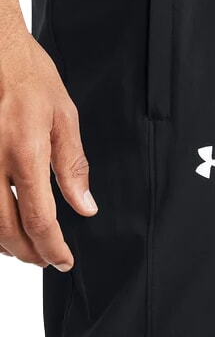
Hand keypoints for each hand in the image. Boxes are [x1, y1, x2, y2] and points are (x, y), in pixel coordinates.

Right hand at [0, 30, 96, 270]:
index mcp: (24, 153)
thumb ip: (72, 166)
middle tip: (46, 260)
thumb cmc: (28, 76)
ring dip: (5, 243)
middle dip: (29, 253)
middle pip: (6, 230)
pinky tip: (3, 222)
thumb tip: (85, 206)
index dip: (53, 248)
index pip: (39, 220)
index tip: (64, 260)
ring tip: (27, 247)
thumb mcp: (64, 116)